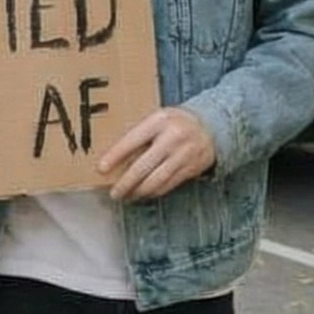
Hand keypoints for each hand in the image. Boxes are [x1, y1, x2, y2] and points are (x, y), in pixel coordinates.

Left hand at [97, 106, 216, 202]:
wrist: (211, 126)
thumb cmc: (175, 122)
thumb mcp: (157, 118)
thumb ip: (139, 133)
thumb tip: (112, 156)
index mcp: (160, 120)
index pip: (132, 140)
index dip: (115, 156)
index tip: (101, 168)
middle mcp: (173, 138)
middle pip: (143, 166)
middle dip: (125, 182)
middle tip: (114, 192)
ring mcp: (184, 154)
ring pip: (156, 180)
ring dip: (138, 191)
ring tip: (126, 195)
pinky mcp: (191, 168)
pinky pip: (168, 185)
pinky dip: (153, 192)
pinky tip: (143, 193)